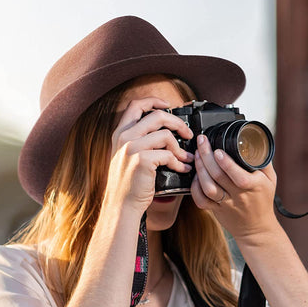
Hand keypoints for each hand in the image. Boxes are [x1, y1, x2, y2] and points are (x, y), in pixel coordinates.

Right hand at [103, 97, 193, 214]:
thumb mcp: (127, 157)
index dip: (153, 100)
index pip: (136, 105)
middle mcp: (124, 137)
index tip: (167, 104)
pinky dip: (179, 162)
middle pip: (157, 116)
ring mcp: (132, 147)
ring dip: (181, 148)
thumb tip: (166, 132)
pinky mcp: (142, 159)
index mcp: (119, 133)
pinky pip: (168, 154)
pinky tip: (182, 169)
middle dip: (178, 123)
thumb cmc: (128, 185)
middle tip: (188, 133)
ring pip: (166, 135)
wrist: (121, 205)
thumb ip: (140, 142)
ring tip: (186, 158)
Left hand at [190, 134, 280, 243]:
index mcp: (254, 186)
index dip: (226, 163)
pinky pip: (201, 201)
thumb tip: (255, 141)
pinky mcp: (215, 210)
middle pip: (218, 177)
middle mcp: (238, 196)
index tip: (217, 150)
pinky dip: (195, 188)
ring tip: (197, 156)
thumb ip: (263, 161)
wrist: (256, 229)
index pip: (238, 176)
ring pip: (208, 188)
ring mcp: (225, 204)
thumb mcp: (270, 180)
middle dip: (207, 157)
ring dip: (200, 170)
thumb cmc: (263, 201)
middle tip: (202, 142)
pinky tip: (195, 176)